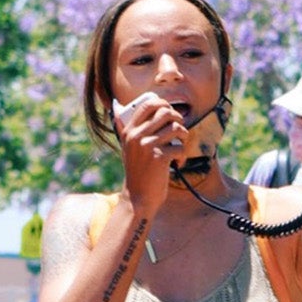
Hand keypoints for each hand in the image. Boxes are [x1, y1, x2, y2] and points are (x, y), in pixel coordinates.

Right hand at [115, 92, 190, 217]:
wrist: (138, 198)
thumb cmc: (137, 172)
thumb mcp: (127, 147)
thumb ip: (126, 128)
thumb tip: (117, 106)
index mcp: (129, 131)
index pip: (147, 104)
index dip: (163, 103)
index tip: (169, 113)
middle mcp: (136, 136)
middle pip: (165, 112)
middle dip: (178, 118)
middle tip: (179, 129)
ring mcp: (147, 146)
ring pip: (176, 128)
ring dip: (184, 136)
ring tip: (180, 146)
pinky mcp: (159, 158)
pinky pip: (180, 147)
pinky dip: (183, 156)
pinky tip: (177, 164)